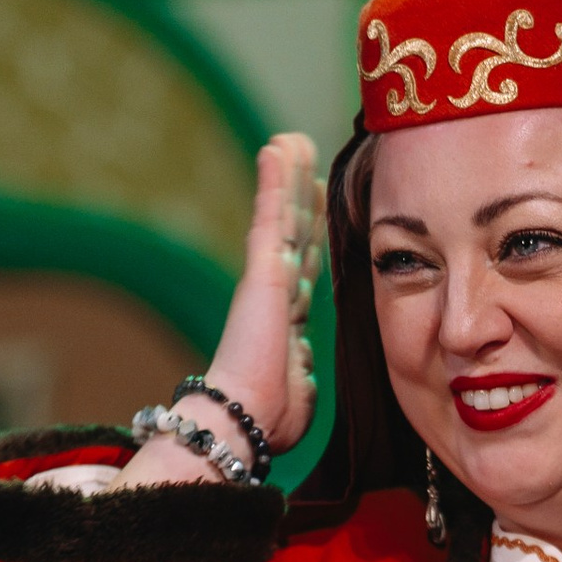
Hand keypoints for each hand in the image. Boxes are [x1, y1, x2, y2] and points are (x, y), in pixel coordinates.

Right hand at [130, 134, 321, 483]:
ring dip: (289, 174)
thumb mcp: (300, 392)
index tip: (320, 205)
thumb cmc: (267, 422)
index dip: (312, 235)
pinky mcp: (262, 271)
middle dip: (302, 192)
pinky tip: (277, 146)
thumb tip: (305, 365)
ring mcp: (268, 278)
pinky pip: (270, 216)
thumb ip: (303, 371)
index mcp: (289, 322)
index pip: (304, 268)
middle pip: (295, 231)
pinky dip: (275, 181)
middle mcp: (278, 293)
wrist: (240, 424)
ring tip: (292, 137)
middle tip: (306, 152)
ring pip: (283, 214)